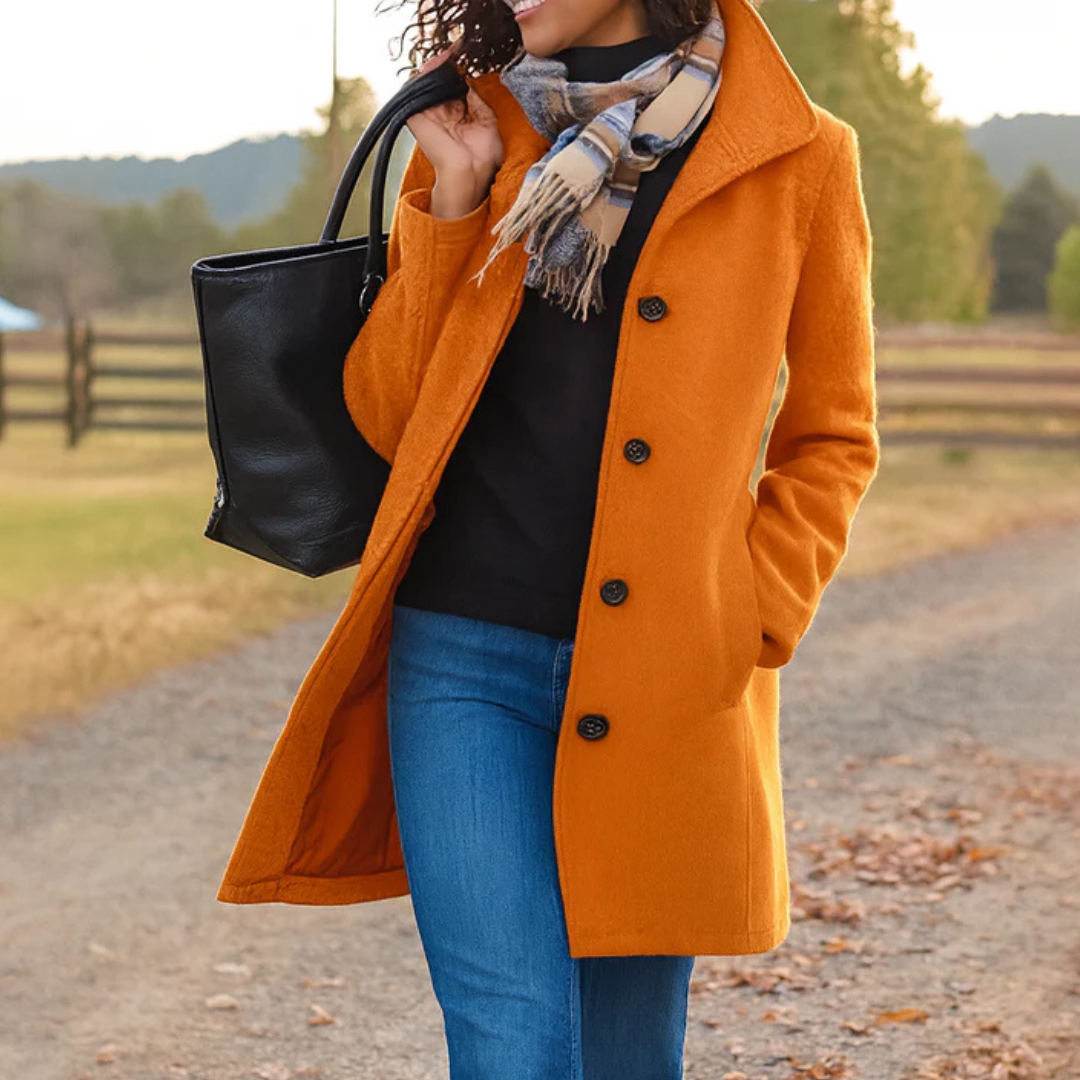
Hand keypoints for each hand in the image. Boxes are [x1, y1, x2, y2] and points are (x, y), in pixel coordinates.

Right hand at [407, 43, 503, 218]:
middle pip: (438, 80)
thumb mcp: (487, 120)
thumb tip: (468, 79)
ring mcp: (427, 113)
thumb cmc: (483, 156)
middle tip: (456, 46)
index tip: (464, 51)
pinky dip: (426, 73)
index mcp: (456, 115)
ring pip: (426, 80)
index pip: (452, 85)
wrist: (470, 172)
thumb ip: (476, 99)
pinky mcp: (416, 114)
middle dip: (446, 63)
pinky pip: (415, 87)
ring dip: (436, 65)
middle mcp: (440, 112)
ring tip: (448, 53)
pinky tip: (440, 62)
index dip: (457, 68)